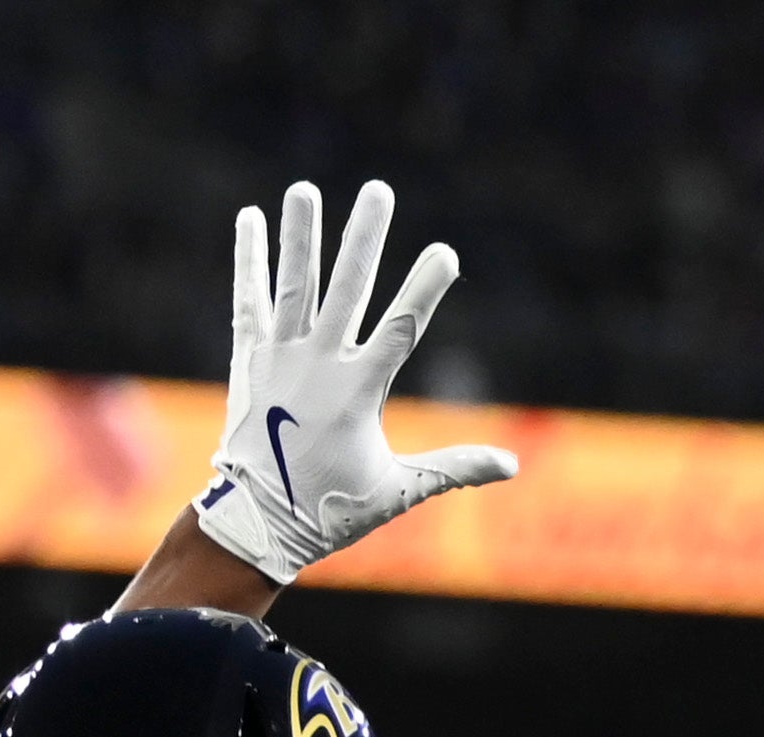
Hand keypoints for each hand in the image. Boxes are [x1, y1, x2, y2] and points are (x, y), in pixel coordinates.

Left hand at [193, 180, 519, 584]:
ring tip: (306, 188)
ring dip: (302, 234)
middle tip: (378, 190)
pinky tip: (251, 219)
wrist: (255, 520)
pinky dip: (251, 260)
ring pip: (295, 284)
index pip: (401, 328)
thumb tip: (513, 466)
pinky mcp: (249, 358)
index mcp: (359, 391)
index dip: (425, 288)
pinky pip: (250, 300)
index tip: (445, 253)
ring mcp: (280, 357)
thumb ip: (455, 468)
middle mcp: (319, 364)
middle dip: (365, 237)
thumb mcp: (400, 490)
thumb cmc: (330, 509)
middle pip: (348, 288)